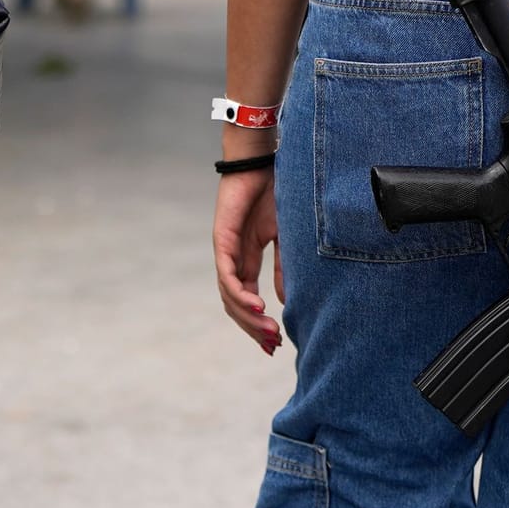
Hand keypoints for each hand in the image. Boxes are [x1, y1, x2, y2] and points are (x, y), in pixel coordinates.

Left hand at [212, 168, 284, 355]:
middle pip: (236, 304)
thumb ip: (283, 269)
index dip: (259, 322)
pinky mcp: (222, 240)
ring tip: (268, 330)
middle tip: (271, 345)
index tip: (276, 342)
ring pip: (230, 295)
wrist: (265, 162)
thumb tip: (285, 303)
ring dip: (248, 316)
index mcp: (248, 260)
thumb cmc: (277, 195)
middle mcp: (234, 259)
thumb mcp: (286, 239)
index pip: (248, 300)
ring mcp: (226, 251)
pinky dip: (240, 293)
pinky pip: (228, 274)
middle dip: (253, 327)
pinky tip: (258, 304)